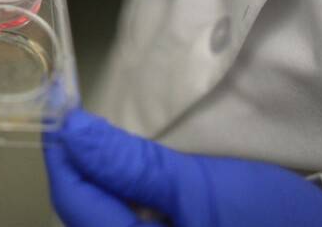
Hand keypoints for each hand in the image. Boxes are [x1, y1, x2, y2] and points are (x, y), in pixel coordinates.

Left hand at [44, 109, 321, 226]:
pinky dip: (109, 189)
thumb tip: (72, 129)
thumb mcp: (196, 186)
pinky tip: (113, 168)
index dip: (60, 153)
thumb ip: (129, 165)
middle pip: (82, 212)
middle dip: (73, 164)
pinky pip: (117, 218)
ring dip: (89, 175)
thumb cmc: (265, 216)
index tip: (56, 106)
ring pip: (97, 215)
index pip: (76, 202)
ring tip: (88, 137)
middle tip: (70, 116)